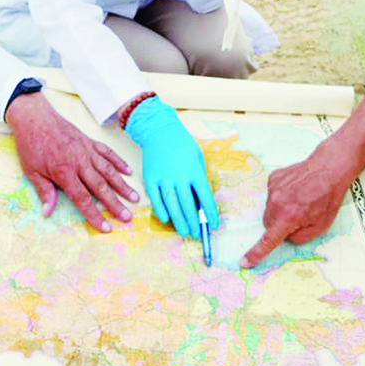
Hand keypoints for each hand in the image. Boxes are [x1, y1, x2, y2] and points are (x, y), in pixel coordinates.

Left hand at [5, 92, 137, 231]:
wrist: (34, 117)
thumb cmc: (31, 145)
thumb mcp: (32, 171)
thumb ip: (44, 192)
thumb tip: (48, 213)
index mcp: (64, 172)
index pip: (83, 199)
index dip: (95, 215)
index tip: (106, 227)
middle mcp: (80, 162)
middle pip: (101, 187)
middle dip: (115, 204)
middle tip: (128, 216)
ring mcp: (87, 150)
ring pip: (108, 170)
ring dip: (122, 185)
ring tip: (135, 198)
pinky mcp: (89, 141)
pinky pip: (107, 152)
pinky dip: (118, 162)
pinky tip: (128, 171)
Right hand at [122, 96, 218, 237]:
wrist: (159, 131)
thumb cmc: (182, 145)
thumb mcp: (197, 159)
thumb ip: (199, 179)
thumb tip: (199, 203)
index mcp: (194, 171)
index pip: (205, 197)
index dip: (210, 214)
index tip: (214, 225)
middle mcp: (179, 176)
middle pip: (188, 204)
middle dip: (193, 222)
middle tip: (196, 234)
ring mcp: (163, 178)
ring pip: (172, 204)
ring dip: (178, 221)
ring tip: (184, 232)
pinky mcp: (150, 179)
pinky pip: (155, 199)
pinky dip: (160, 210)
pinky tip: (166, 219)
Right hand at [241, 135, 360, 266]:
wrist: (328, 168)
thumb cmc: (327, 198)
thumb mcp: (320, 227)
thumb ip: (300, 238)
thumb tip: (286, 236)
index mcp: (288, 218)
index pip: (268, 241)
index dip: (255, 253)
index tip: (244, 262)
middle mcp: (276, 203)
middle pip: (268, 224)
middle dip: (279, 225)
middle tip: (298, 217)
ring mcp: (272, 189)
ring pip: (269, 209)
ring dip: (280, 210)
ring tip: (300, 200)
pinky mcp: (272, 178)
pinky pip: (271, 195)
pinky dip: (281, 196)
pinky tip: (295, 190)